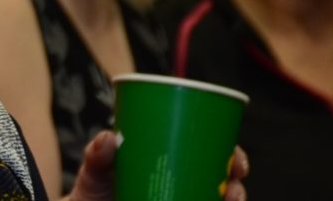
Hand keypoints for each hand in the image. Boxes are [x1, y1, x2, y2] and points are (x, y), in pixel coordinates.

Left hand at [61, 132, 249, 200]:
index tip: (238, 162)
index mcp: (171, 162)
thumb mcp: (95, 171)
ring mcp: (182, 200)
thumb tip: (109, 138)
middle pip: (224, 184)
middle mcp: (183, 186)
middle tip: (233, 186)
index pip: (211, 154)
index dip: (233, 156)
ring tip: (228, 200)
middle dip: (237, 185)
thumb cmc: (94, 192)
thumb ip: (97, 155)